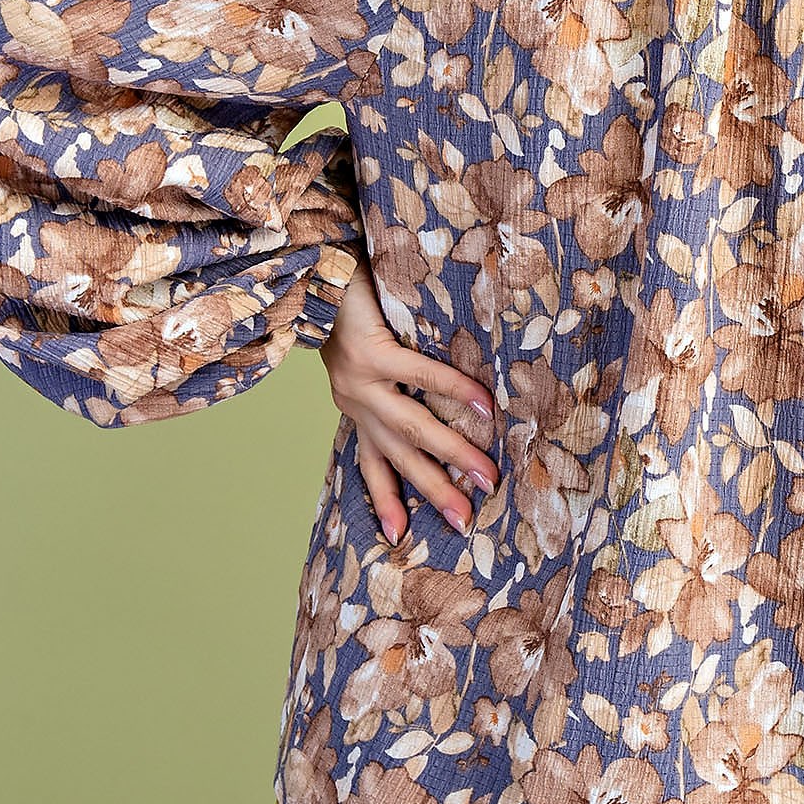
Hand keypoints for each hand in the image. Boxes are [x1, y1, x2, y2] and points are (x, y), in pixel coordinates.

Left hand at [318, 260, 498, 543]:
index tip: (399, 536)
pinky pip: (420, 374)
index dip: (384, 500)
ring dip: (451, 455)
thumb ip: (393, 379)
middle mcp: (354, 400)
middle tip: (465, 523)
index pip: (371, 463)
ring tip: (486, 477)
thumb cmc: (353, 307)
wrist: (318, 266)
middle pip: (398, 457)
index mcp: (355, 406)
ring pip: (412, 427)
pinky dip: (454, 391)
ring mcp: (359, 379)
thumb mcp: (368, 355)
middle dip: (433, 492)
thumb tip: (447, 401)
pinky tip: (484, 406)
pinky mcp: (370, 351)